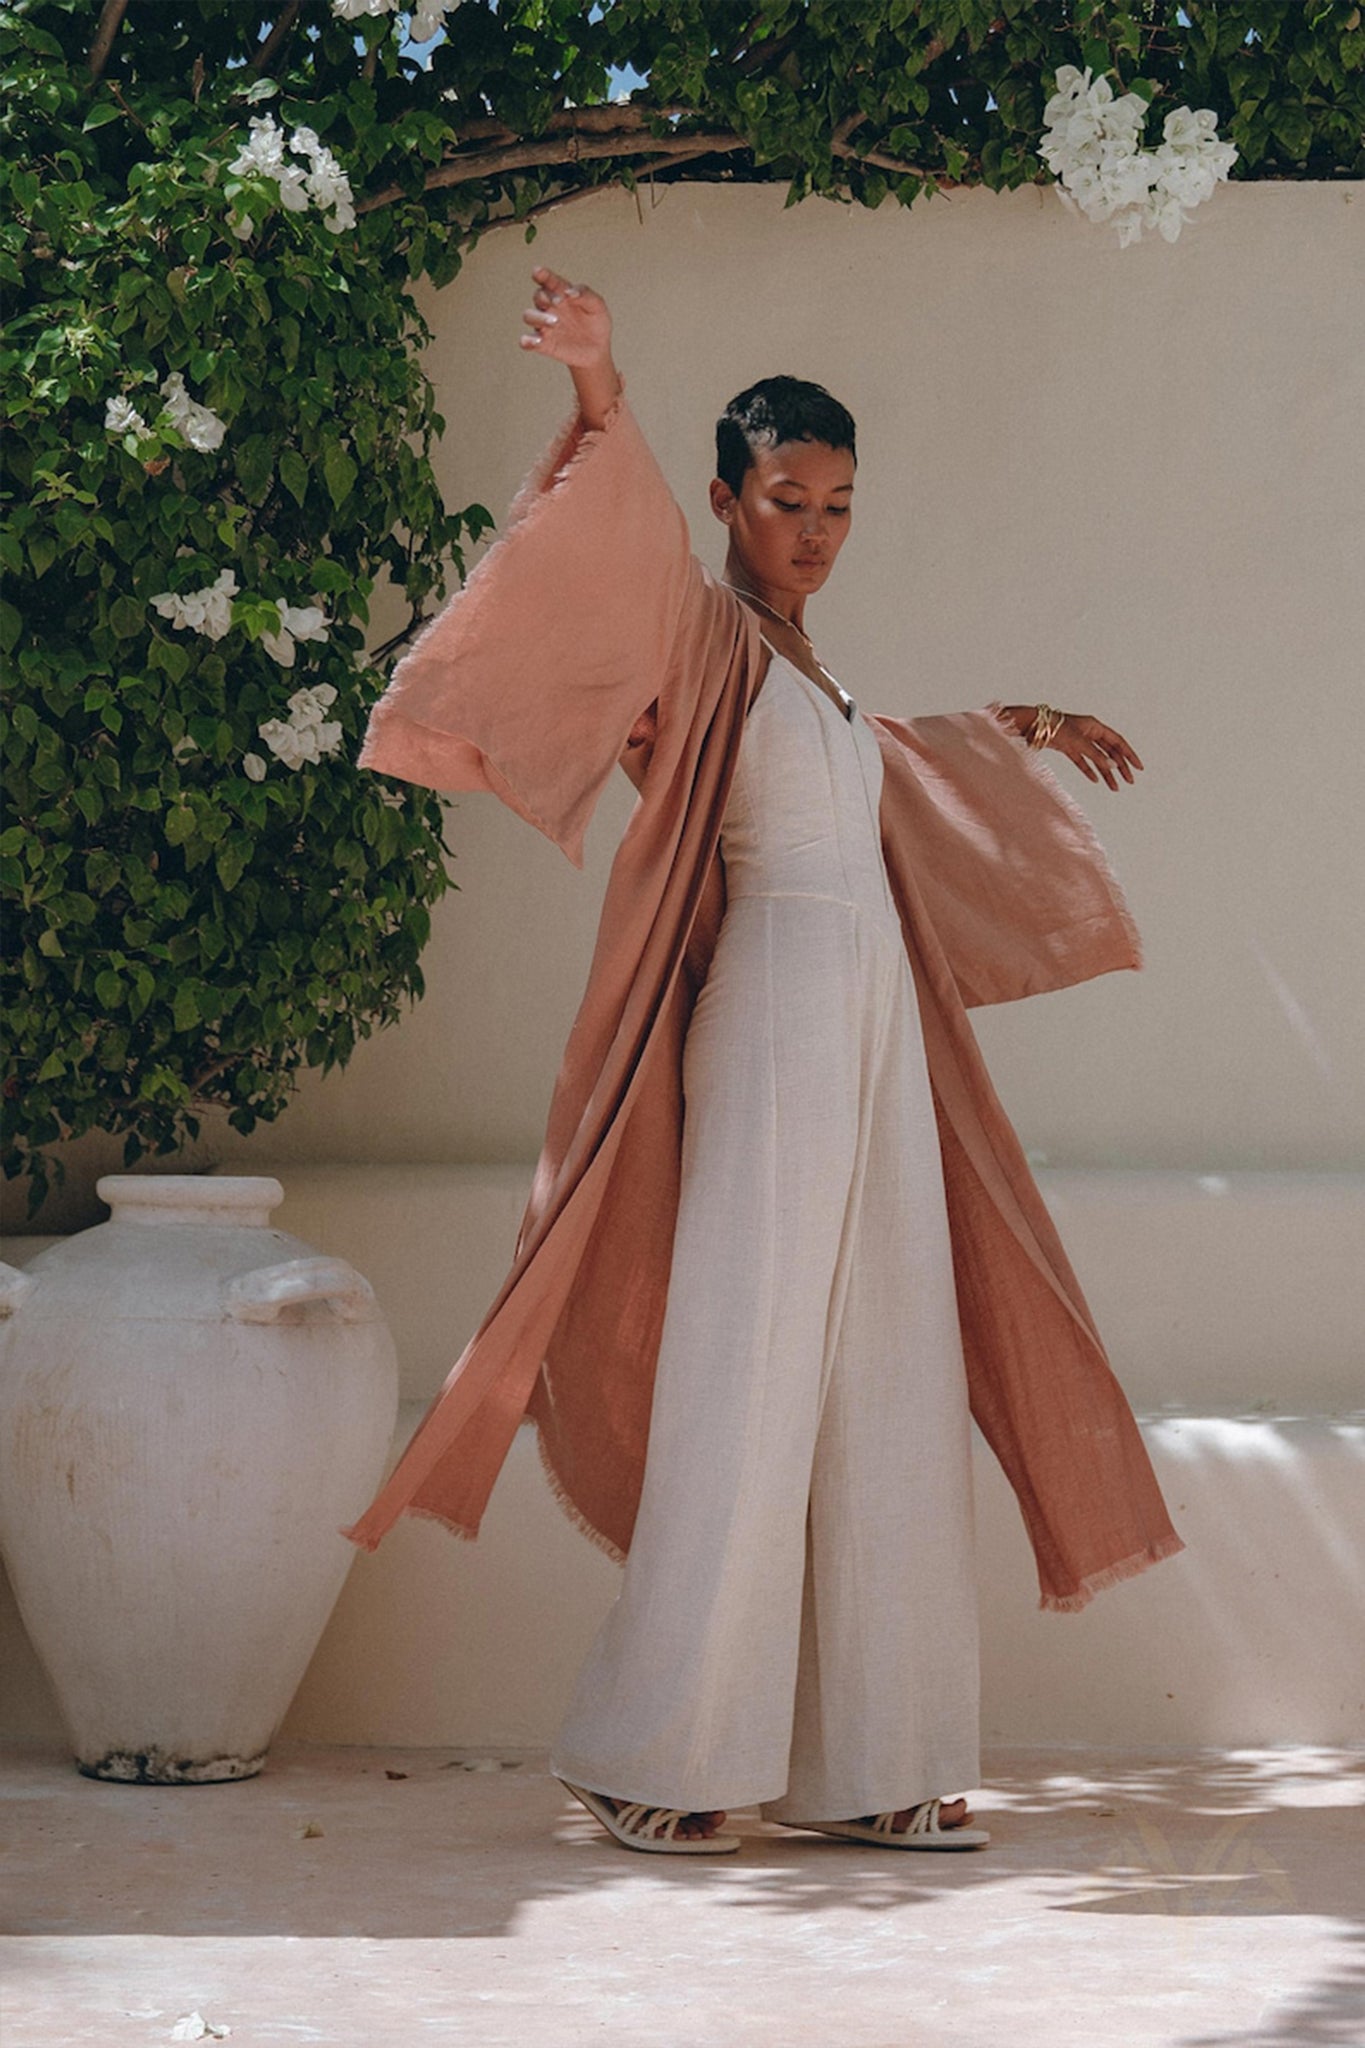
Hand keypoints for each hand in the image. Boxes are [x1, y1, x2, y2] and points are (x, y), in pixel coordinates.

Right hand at [519, 266, 613, 369]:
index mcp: (561, 294)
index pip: (549, 281)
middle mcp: (549, 307)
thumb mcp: (597, 306)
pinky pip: (527, 341)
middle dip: (545, 297)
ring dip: (538, 317)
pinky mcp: (543, 344)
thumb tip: (570, 292)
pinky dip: (527, 341)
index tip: (538, 271)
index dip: (542, 275)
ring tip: (555, 322)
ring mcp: (544, 325)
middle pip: (538, 296)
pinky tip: (537, 340)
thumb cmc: (596, 323)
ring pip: (529, 316)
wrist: (598, 350)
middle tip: (559, 302)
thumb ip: (585, 294)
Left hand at [1000, 706, 1143, 789]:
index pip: (1118, 741)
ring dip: (1106, 772)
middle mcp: (1089, 732)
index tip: (1138, 767)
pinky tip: (1095, 779)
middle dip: (1120, 767)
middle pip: (1109, 751)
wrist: (1032, 727)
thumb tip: (1112, 766)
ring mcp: (1078, 740)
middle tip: (1129, 781)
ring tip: (1114, 787)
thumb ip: (1096, 755)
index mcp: (1095, 726)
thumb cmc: (1055, 728)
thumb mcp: (1079, 743)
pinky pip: (1082, 761)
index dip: (1129, 754)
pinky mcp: (1067, 748)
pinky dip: (1089, 770)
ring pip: (1097, 758)